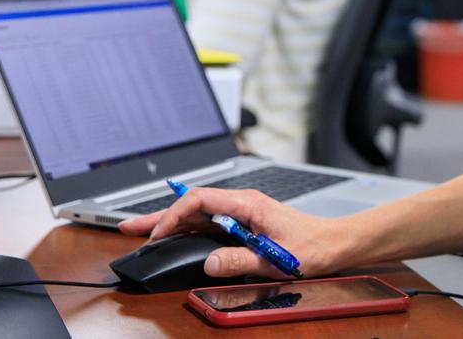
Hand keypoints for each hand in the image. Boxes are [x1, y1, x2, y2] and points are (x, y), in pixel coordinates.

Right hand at [118, 188, 351, 278]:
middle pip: (192, 204)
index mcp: (248, 203)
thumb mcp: (276, 258)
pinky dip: (186, 229)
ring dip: (170, 223)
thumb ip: (241, 260)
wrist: (335, 243)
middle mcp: (242, 204)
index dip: (175, 215)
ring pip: (198, 214)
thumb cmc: (313, 246)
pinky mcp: (243, 225)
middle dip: (160, 215)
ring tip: (142, 233)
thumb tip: (209, 263)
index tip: (159, 235)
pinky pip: (208, 224)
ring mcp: (241, 214)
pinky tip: (173, 237)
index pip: (201, 199)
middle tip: (128, 227)